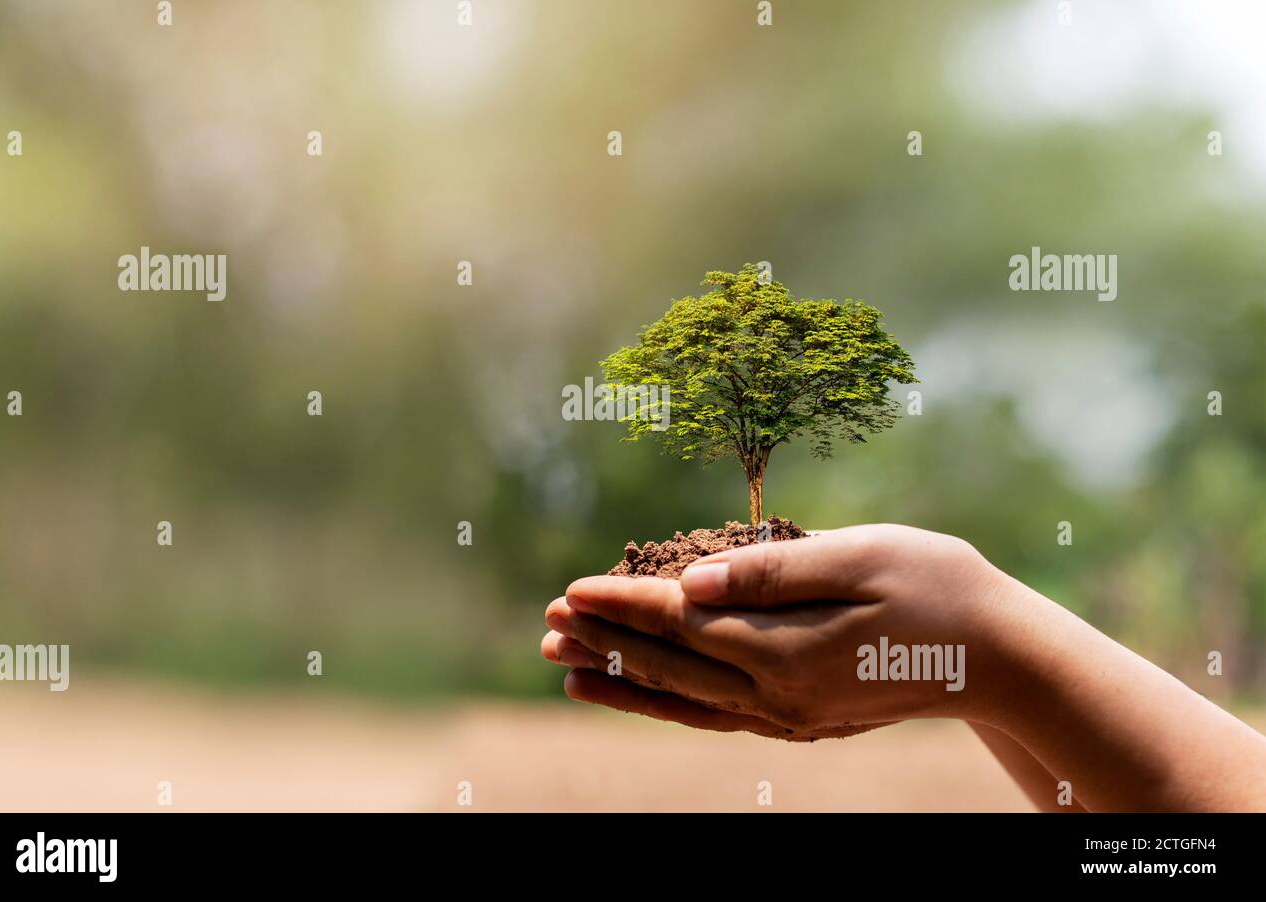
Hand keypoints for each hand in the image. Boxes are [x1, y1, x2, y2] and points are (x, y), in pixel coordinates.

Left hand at [542, 524, 1015, 737]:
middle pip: (671, 668)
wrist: (997, 655)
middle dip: (606, 643)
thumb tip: (688, 582)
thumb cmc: (935, 586)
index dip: (622, 605)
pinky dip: (668, 706)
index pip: (682, 624)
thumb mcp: (860, 557)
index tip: (570, 589)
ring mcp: (789, 716)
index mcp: (789, 648)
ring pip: (684, 702)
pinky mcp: (799, 721)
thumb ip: (771, 572)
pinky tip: (643, 693)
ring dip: (623, 682)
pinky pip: (715, 718)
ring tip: (566, 668)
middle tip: (547, 624)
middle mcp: (779, 695)